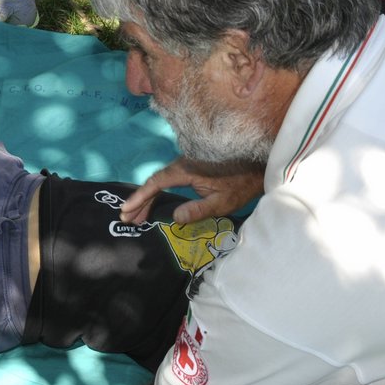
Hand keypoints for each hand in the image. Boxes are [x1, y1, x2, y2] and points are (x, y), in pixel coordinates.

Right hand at [119, 157, 263, 224]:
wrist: (257, 166)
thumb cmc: (241, 185)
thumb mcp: (222, 203)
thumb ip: (198, 210)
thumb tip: (174, 217)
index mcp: (187, 171)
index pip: (157, 183)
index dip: (140, 197)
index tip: (126, 210)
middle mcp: (183, 164)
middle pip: (155, 182)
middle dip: (139, 201)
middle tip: (127, 220)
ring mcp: (186, 164)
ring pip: (160, 181)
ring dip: (147, 198)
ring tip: (137, 217)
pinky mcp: (191, 168)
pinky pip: (168, 180)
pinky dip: (158, 192)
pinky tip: (153, 203)